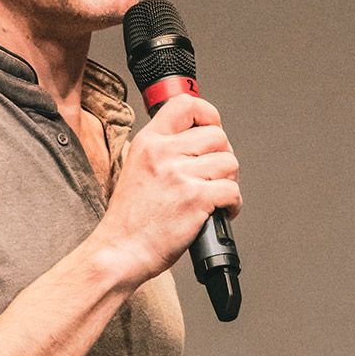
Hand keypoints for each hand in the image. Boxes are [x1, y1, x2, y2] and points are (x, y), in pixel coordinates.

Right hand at [92, 92, 240, 288]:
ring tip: (215, 196)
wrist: (121, 250)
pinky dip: (233, 205)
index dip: (208, 115)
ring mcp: (179, 175)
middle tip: (215, 176)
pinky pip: (232, 191)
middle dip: (223, 156)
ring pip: (230, 163)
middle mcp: (163, 153)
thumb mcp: (137, 168)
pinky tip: (219, 212)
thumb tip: (200, 143)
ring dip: (229, 182)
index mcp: (149, 142)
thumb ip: (164, 151)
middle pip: (218, 136)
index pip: (185, 104)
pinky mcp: (195, 198)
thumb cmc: (131, 219)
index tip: (211, 130)